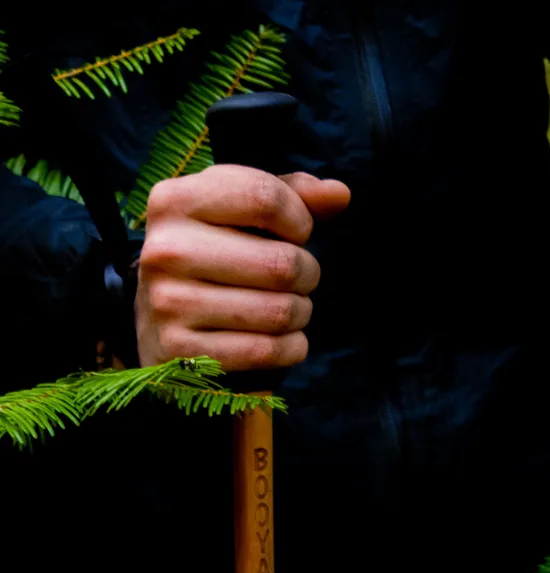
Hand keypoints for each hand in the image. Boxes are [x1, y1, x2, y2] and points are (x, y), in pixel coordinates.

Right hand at [136, 165, 350, 369]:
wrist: (159, 323)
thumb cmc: (216, 255)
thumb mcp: (241, 213)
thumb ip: (293, 195)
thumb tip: (340, 194)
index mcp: (174, 201)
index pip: (264, 197)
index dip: (299, 218)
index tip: (295, 233)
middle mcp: (165, 250)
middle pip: (283, 264)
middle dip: (307, 274)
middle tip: (297, 280)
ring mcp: (169, 304)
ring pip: (281, 312)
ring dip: (301, 313)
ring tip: (287, 308)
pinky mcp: (182, 352)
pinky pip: (268, 351)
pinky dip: (292, 347)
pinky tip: (282, 339)